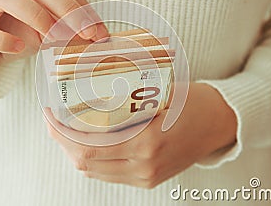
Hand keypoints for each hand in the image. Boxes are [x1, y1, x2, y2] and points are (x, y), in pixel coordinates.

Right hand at [0, 0, 108, 75]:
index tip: (99, 30)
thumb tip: (95, 35)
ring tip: (53, 38)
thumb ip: (65, 26)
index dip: (81, 5)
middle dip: (65, 8)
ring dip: (35, 16)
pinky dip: (2, 39)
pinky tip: (19, 49)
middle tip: (86, 34)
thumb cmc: (12, 31)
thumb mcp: (44, 27)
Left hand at [46, 83, 236, 187]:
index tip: (50, 112)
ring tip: (67, 128)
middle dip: (62, 140)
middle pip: (85, 163)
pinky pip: (108, 173)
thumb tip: (88, 90)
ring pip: (94, 171)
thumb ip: (125, 99)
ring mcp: (146, 177)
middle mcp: (144, 166)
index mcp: (147, 143)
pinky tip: (88, 141)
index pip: (87, 147)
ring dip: (74, 150)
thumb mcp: (161, 92)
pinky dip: (92, 158)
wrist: (220, 124)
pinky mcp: (147, 180)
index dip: (61, 132)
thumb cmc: (192, 101)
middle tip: (54, 118)